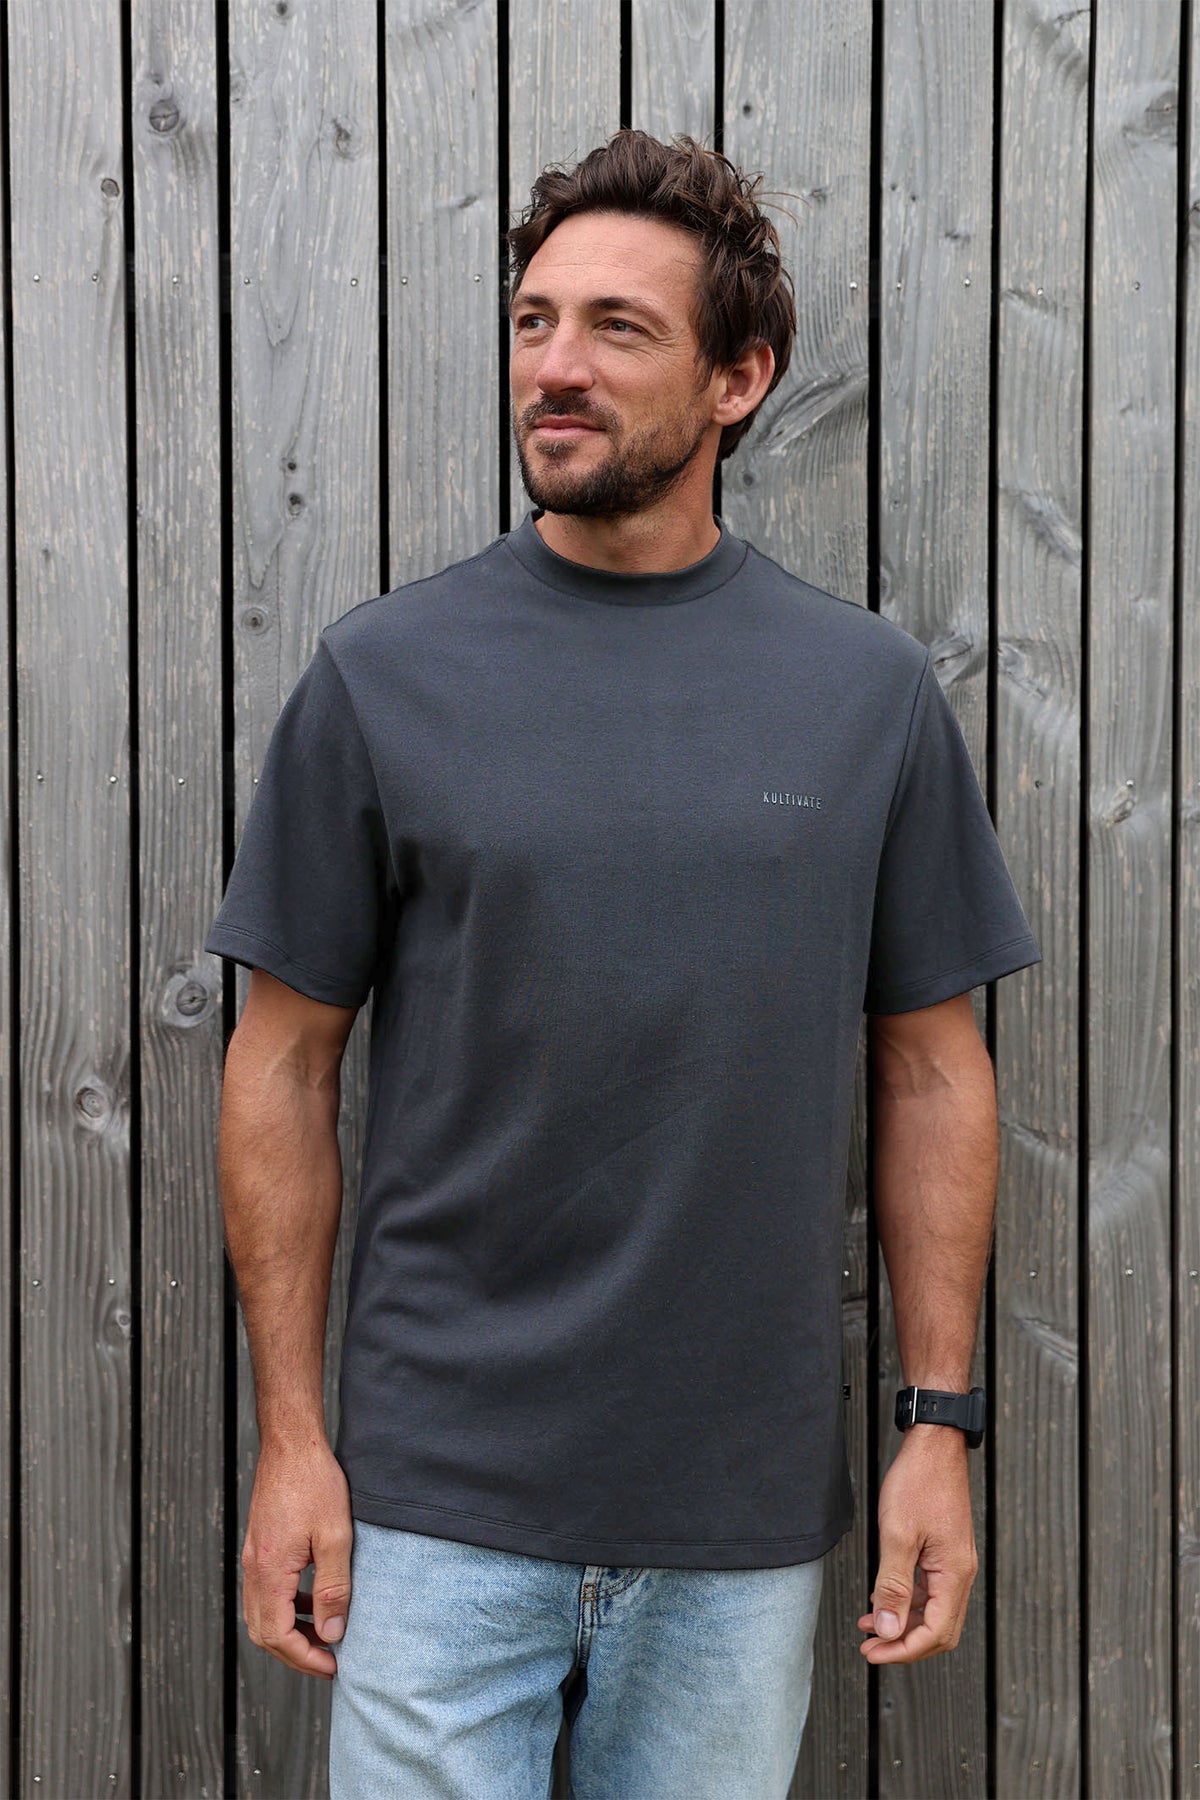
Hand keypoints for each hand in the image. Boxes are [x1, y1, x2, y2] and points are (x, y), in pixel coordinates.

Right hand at [241, 1436, 353, 1678]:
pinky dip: (288, 1608)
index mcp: (269, 1571)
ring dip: (292, 1633)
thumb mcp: (335, 1536)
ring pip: (263, 1615)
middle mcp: (254, 1569)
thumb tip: (332, 1634)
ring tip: (326, 1635)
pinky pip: (267, 1593)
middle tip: (330, 1661)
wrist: (291, 1443)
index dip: (306, 1659)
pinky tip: (314, 1601)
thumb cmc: (315, 1482)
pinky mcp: (260, 1547)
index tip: (334, 1667)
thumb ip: (333, 1588)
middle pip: (265, 1633)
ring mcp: (254, 1558)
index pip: (278, 1637)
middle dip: (297, 1653)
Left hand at [857, 1428, 977, 1662]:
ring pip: (935, 1612)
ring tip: (868, 1625)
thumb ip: (893, 1586)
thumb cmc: (918, 1482)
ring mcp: (954, 1562)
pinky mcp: (945, 1551)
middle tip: (869, 1648)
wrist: (934, 1444)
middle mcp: (961, 1573)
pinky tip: (882, 1596)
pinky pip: (931, 1590)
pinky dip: (908, 1602)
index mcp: (954, 1574)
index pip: (935, 1634)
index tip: (871, 1652)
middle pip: (939, 1630)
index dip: (902, 1650)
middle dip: (903, 1644)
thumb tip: (887, 1630)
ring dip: (903, 1623)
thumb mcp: (897, 1535)